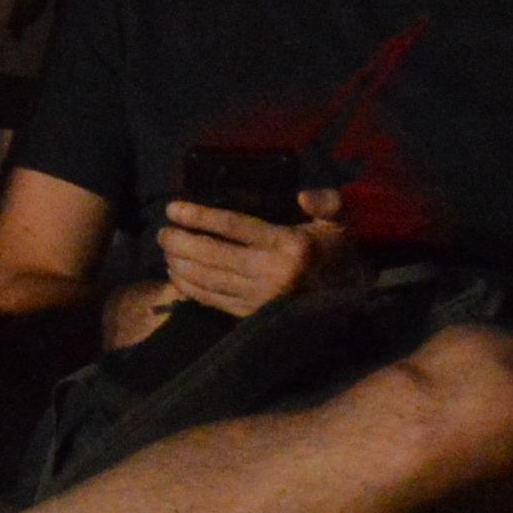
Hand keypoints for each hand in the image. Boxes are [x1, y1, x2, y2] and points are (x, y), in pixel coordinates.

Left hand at [156, 186, 350, 318]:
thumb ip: (327, 202)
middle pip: (213, 255)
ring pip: (209, 280)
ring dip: (180, 264)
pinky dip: (190, 288)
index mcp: (291, 245)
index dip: (200, 216)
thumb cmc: (338, 252)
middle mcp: (273, 273)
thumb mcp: (340, 221)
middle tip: (162, 231)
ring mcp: (262, 298)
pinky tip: (176, 275)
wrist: (351, 300)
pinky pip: (214, 301)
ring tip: (165, 249)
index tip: (173, 208)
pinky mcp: (254, 316)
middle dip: (181, 242)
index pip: (234, 227)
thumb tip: (302, 195)